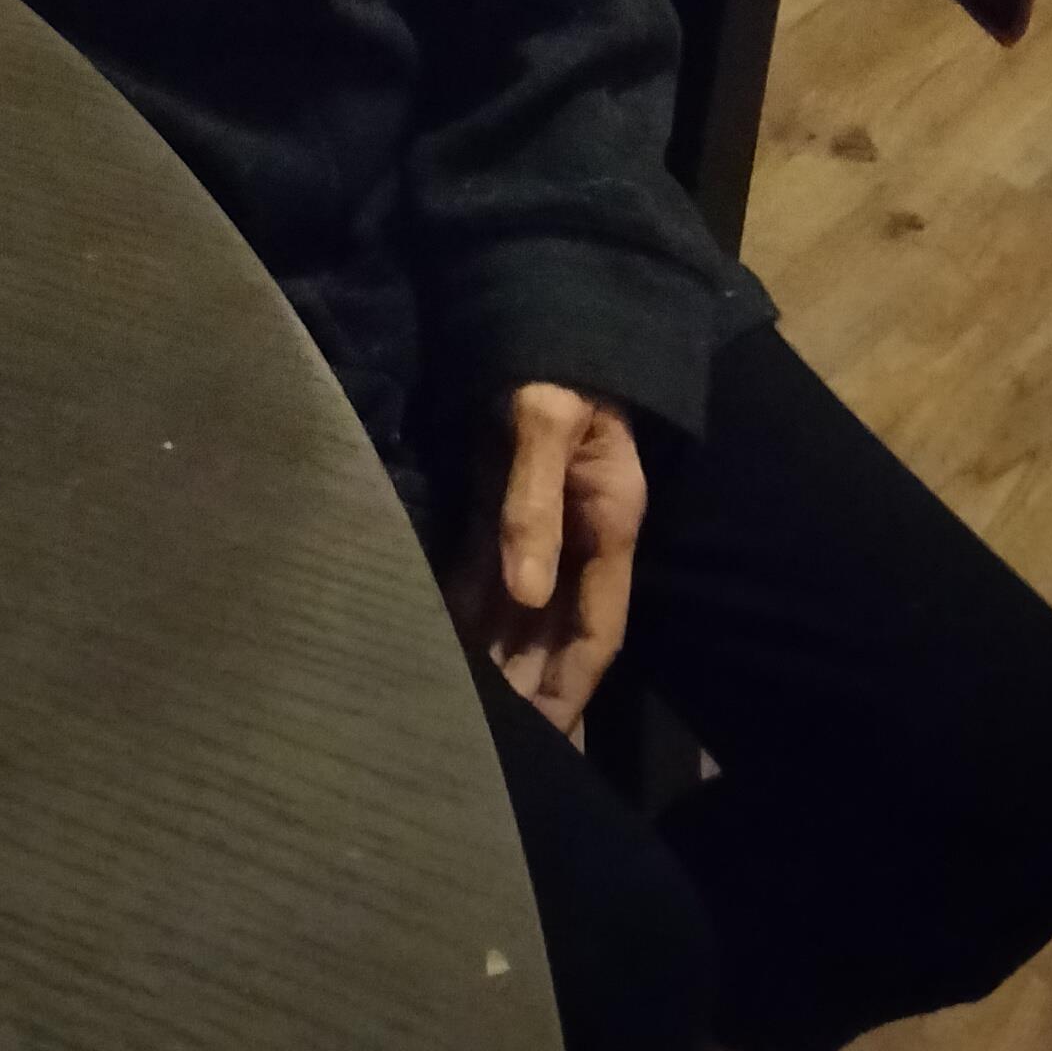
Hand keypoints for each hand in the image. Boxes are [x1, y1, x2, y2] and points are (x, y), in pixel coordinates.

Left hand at [445, 383, 645, 739]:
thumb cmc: (553, 359)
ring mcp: (542, 516)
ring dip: (497, 655)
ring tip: (465, 715)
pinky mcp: (503, 496)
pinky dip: (468, 606)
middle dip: (532, 686)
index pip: (599, 626)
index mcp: (609, 520)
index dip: (573, 684)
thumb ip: (533, 505)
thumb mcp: (544, 421)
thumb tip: (527, 593)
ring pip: (521, 606)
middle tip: (496, 751)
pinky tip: (442, 639)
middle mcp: (582, 531)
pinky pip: (488, 567)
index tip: (550, 739)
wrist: (542, 300)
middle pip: (558, 628)